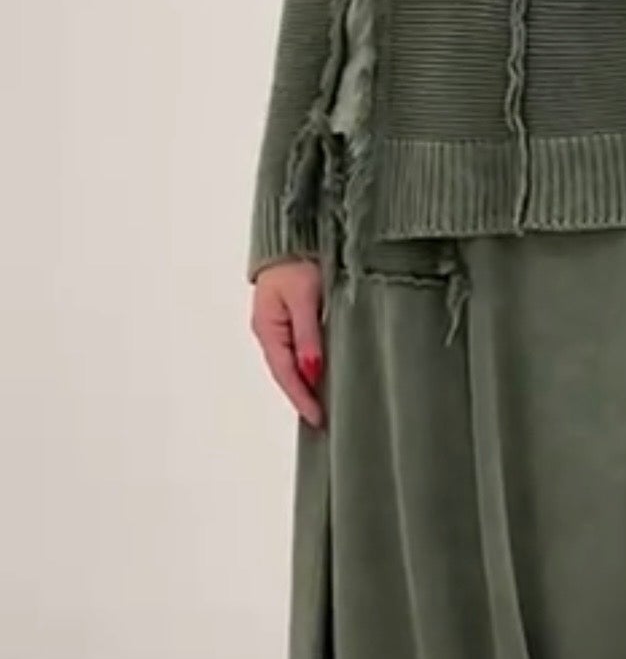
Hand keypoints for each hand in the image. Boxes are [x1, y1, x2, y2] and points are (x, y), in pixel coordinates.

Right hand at [251, 258, 324, 427]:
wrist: (291, 236)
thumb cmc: (296, 260)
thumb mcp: (305, 297)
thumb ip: (308, 335)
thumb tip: (312, 370)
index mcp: (268, 329)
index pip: (286, 374)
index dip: (302, 399)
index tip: (318, 419)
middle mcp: (270, 332)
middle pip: (286, 374)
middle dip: (303, 398)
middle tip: (323, 423)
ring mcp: (278, 326)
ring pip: (292, 364)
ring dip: (306, 385)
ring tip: (323, 407)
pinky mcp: (289, 320)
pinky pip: (297, 351)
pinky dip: (307, 368)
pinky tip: (320, 376)